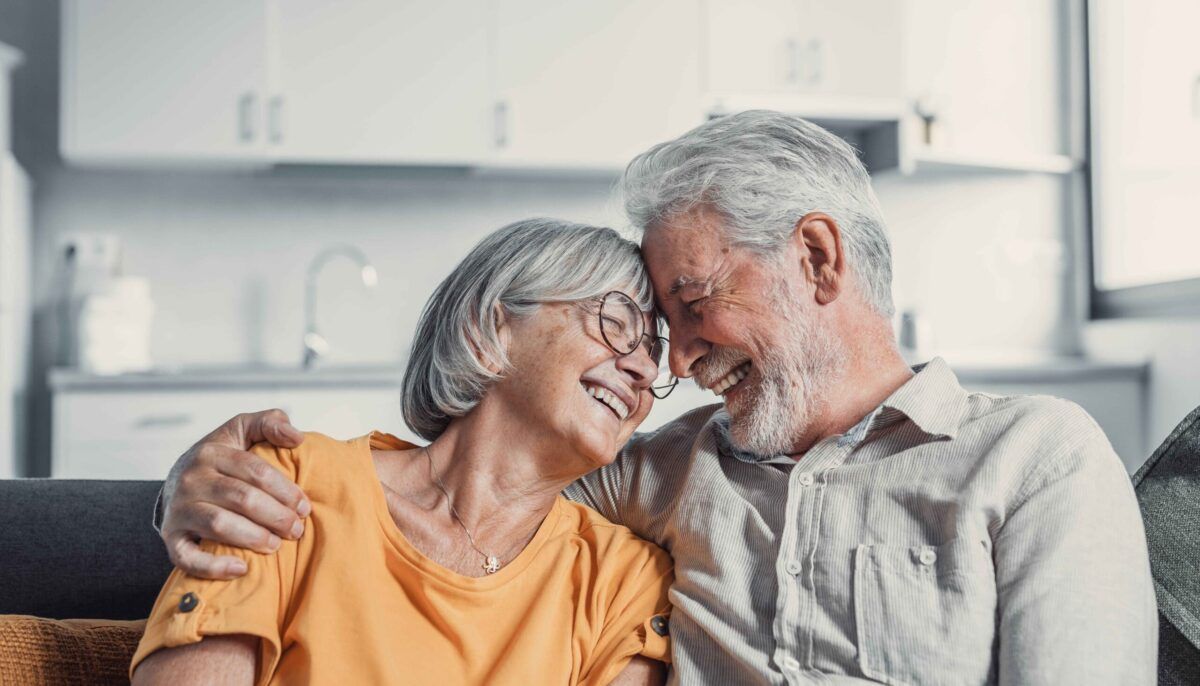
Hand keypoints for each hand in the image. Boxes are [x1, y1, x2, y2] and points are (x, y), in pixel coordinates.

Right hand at [161, 409, 308, 578]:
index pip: (255, 470)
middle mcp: (192, 479)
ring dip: (253, 537)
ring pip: (219, 525)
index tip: (305, 506)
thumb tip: (296, 436)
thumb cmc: (221, 457)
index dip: (284, 490)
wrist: (175, 482)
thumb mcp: (241, 431)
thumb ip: (269, 423)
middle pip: (241, 498)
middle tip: (297, 530)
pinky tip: (241, 569)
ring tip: (276, 545)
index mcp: (211, 451)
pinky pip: (187, 557)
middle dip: (275, 516)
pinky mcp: (171, 537)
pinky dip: (213, 566)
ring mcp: (179, 509)